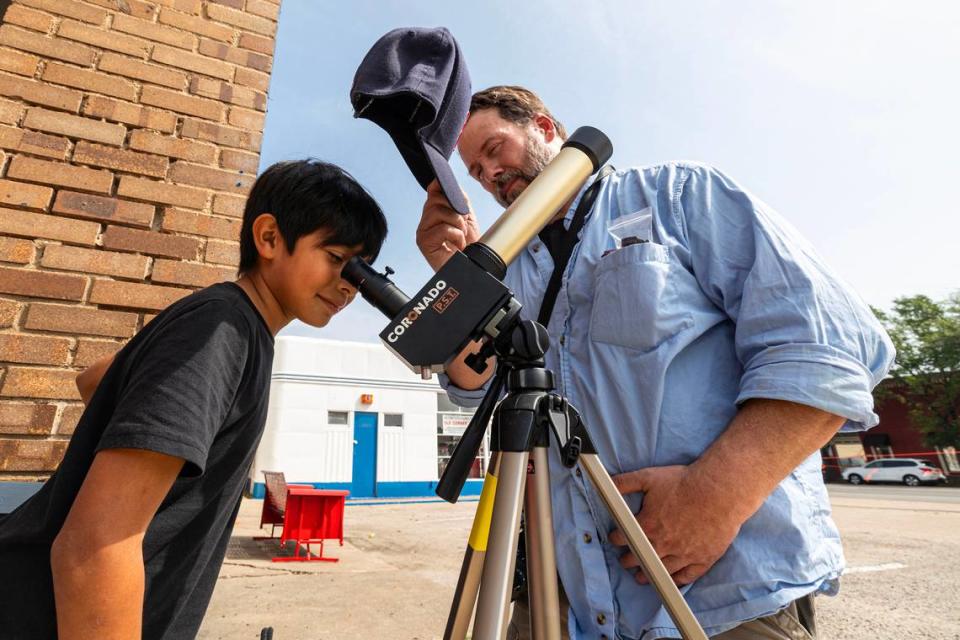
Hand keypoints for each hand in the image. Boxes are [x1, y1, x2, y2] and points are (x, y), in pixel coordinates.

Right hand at [416, 180, 479, 270]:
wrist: (472, 267)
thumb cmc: (469, 246)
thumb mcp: (467, 217)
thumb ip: (459, 199)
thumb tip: (451, 185)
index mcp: (435, 212)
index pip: (434, 190)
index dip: (443, 186)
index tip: (455, 195)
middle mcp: (426, 221)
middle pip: (436, 199)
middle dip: (456, 210)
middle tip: (462, 227)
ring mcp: (423, 231)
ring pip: (439, 212)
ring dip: (457, 224)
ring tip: (460, 237)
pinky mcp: (424, 243)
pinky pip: (442, 228)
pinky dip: (455, 236)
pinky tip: (457, 245)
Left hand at [609, 465, 744, 585]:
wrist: (719, 491)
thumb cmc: (685, 483)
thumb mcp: (649, 477)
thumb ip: (624, 483)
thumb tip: (607, 485)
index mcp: (647, 526)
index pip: (623, 538)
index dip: (616, 538)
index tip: (616, 538)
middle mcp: (663, 545)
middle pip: (638, 559)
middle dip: (628, 560)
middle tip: (625, 560)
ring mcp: (683, 554)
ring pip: (659, 571)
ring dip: (647, 575)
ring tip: (641, 576)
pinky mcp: (702, 559)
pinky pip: (686, 577)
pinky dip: (676, 581)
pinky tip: (669, 581)